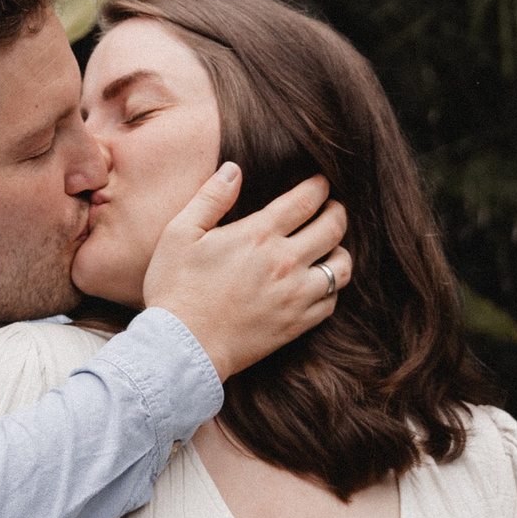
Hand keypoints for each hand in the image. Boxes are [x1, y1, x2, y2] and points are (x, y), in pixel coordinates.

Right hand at [141, 164, 351, 379]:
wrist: (182, 347)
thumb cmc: (175, 288)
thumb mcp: (180, 234)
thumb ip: (210, 198)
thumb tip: (234, 169)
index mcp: (259, 235)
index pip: (306, 200)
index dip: (319, 186)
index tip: (320, 183)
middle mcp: (285, 262)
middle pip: (333, 228)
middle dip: (338, 212)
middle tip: (333, 209)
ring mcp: (295, 295)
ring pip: (341, 267)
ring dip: (340, 252)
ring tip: (330, 247)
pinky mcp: (296, 324)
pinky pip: (331, 302)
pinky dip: (331, 289)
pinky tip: (319, 284)